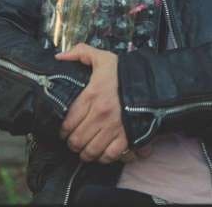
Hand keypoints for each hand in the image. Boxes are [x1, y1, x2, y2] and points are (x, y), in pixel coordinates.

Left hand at [55, 43, 129, 163]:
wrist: (151, 81)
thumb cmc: (125, 71)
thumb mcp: (102, 57)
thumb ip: (80, 53)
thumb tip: (59, 57)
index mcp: (91, 96)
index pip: (68, 123)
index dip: (63, 130)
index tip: (65, 130)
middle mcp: (100, 115)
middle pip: (76, 141)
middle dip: (73, 143)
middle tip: (74, 140)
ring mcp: (114, 128)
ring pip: (90, 151)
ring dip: (85, 152)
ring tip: (85, 148)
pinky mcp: (127, 137)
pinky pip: (109, 156)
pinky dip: (103, 157)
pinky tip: (102, 151)